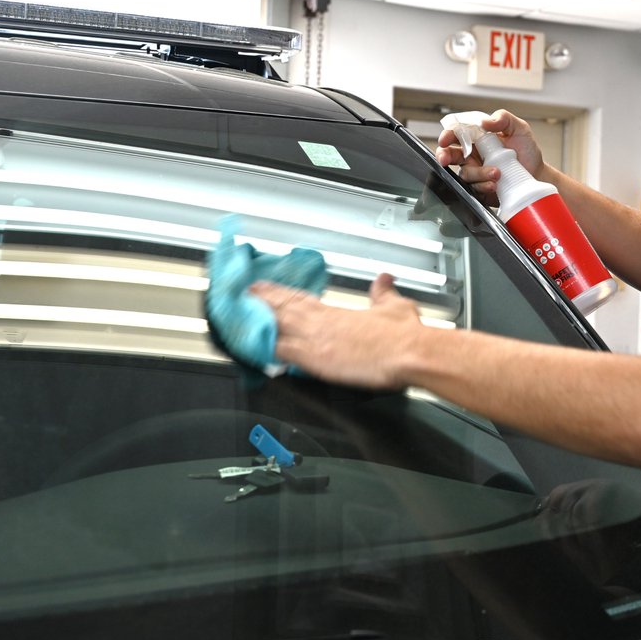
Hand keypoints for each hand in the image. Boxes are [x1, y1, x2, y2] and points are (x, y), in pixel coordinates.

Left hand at [250, 273, 422, 389]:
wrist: (409, 352)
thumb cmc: (405, 334)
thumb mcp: (395, 305)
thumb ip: (383, 293)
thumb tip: (383, 280)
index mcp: (337, 313)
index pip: (299, 300)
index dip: (279, 295)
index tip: (264, 289)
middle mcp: (321, 323)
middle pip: (280, 309)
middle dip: (257, 302)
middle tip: (236, 295)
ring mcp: (315, 340)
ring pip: (274, 326)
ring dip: (251, 321)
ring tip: (231, 316)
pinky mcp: (315, 359)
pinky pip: (278, 352)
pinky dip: (261, 349)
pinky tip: (245, 348)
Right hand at [435, 109, 544, 201]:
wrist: (537, 173)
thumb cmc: (527, 151)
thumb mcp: (519, 128)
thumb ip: (503, 118)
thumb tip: (485, 122)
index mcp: (478, 139)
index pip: (456, 134)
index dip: (447, 135)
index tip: (445, 139)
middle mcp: (474, 156)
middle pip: (450, 154)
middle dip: (444, 156)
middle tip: (446, 159)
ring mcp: (477, 173)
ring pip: (465, 173)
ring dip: (478, 173)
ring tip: (497, 172)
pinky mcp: (481, 189)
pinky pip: (474, 189)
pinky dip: (483, 186)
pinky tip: (495, 184)